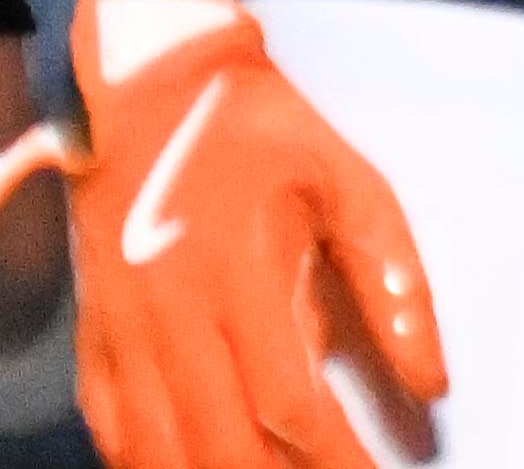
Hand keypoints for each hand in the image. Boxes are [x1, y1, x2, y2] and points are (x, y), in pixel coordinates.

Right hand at [0, 0, 442, 468]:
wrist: (147, 92)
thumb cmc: (260, 136)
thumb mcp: (350, 185)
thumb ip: (394, 282)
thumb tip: (432, 379)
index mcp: (237, 278)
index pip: (288, 404)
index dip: (334, 460)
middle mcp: (169, 320)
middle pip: (218, 448)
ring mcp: (121, 337)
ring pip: (157, 456)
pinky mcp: (92, 342)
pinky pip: (113, 436)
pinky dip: (150, 468)